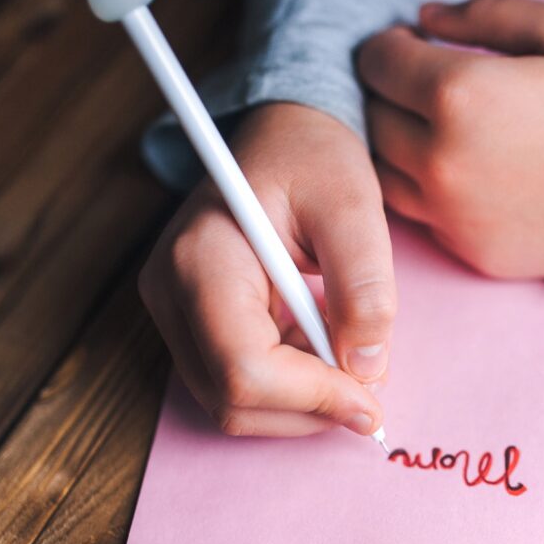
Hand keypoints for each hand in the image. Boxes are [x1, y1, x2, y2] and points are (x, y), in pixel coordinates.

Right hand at [139, 103, 395, 436]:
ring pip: (231, 404)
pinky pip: (235, 384)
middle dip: (308, 409)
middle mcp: (170, 290)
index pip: (244, 368)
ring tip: (345, 351)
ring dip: (299, 402)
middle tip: (370, 388)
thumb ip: (366, 289)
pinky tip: (320, 344)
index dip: (312, 399)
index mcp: (202, 258)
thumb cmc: (315, 158)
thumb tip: (367, 371)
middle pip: (231, 400)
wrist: (285, 133)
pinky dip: (288, 386)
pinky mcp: (191, 322)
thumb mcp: (355, 208)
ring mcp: (173, 310)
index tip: (372, 403)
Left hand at [358, 0, 543, 278]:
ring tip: (433, 127)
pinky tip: (462, 170)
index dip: (386, 46)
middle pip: (371, 118)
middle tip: (417, 83)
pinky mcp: (467, 249)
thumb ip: (484, 15)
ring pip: (383, 171)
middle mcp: (440, 161)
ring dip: (395, 143)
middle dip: (387, 93)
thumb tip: (425, 19)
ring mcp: (450, 213)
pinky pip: (420, 213)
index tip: (407, 44)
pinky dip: (426, 188)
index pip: (376, 63)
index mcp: (458, 96)